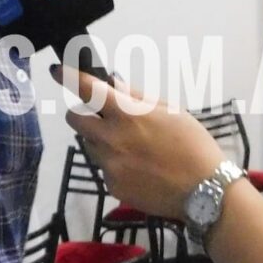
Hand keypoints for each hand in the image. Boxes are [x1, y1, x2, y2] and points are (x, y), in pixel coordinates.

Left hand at [50, 65, 224, 219]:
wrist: (206, 193)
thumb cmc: (194, 146)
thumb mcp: (170, 112)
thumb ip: (136, 97)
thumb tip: (112, 82)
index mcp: (127, 114)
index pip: (88, 89)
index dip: (68, 76)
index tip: (56, 70)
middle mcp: (111, 138)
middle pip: (75, 119)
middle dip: (82, 114)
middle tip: (102, 118)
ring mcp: (109, 164)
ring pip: (90, 145)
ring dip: (101, 141)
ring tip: (133, 149)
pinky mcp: (112, 185)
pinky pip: (104, 168)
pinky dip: (115, 165)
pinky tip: (139, 170)